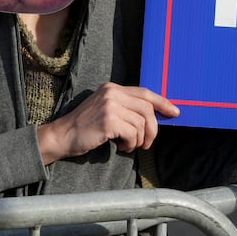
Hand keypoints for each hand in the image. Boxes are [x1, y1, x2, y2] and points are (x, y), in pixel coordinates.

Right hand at [37, 83, 178, 164]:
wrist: (62, 136)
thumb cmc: (85, 128)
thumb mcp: (106, 110)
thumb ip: (126, 109)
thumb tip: (154, 117)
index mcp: (112, 88)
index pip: (145, 93)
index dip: (162, 103)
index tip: (174, 112)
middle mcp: (112, 93)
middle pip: (147, 109)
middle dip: (153, 129)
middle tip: (147, 143)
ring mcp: (110, 105)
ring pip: (141, 123)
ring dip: (139, 140)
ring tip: (128, 145)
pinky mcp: (108, 120)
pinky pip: (133, 133)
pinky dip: (131, 144)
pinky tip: (121, 147)